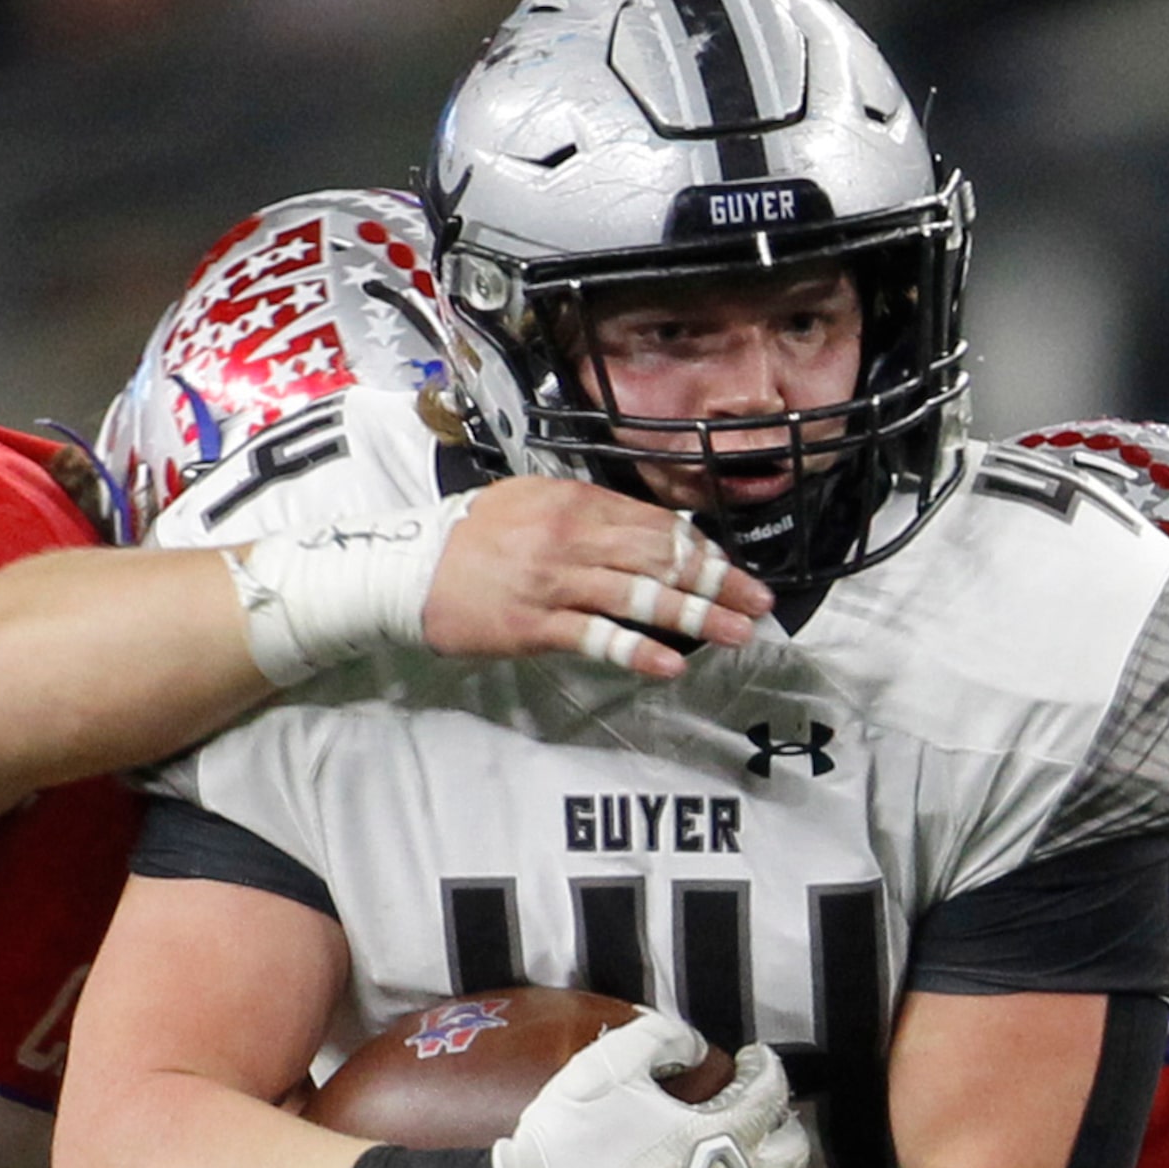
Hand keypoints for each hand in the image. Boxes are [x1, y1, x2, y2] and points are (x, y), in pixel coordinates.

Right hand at [423, 478, 773, 678]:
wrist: (410, 568)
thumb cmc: (475, 539)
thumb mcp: (533, 503)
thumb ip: (589, 513)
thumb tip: (647, 532)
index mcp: (575, 502)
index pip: (655, 525)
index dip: (702, 550)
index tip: (733, 570)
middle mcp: (571, 538)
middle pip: (659, 559)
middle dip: (716, 583)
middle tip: (758, 604)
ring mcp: (553, 582)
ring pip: (638, 597)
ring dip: (694, 617)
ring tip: (735, 634)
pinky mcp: (534, 625)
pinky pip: (596, 637)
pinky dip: (636, 651)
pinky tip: (670, 665)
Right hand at [487, 1009, 805, 1167]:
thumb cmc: (573, 1137)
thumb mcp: (610, 1063)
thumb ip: (661, 1039)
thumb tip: (693, 1046)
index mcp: (722, 1135)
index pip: (770, 1093)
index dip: (767, 1066)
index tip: (753, 1056)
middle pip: (791, 1158)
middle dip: (785, 1127)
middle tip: (761, 1112)